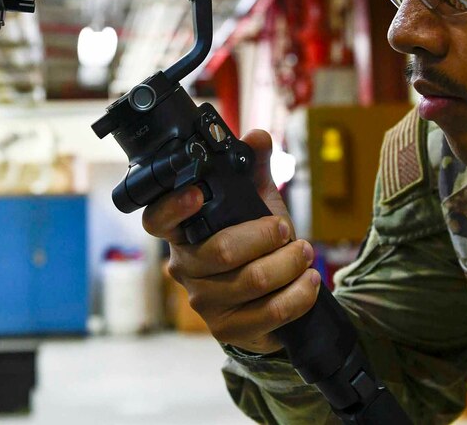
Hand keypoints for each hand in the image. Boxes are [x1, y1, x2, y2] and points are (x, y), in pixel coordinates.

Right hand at [142, 129, 320, 353]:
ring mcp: (204, 302)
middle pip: (221, 251)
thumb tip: (256, 137)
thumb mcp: (256, 204)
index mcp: (182, 233)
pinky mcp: (228, 330)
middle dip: (264, 236)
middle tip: (287, 229)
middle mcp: (185, 268)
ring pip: (250, 280)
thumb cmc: (256, 245)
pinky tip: (309, 281)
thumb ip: (254, 169)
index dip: (173, 207)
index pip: (157, 221)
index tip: (197, 194)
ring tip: (305, 253)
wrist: (273, 297)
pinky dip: (297, 294)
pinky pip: (268, 313)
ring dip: (288, 263)